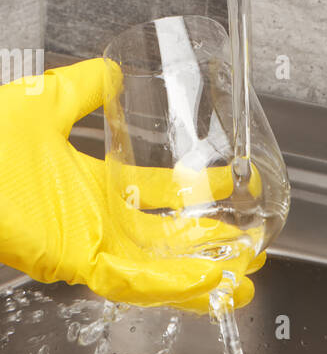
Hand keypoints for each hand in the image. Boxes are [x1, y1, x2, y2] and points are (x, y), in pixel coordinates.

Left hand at [0, 59, 264, 309]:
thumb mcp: (45, 103)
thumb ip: (82, 88)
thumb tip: (113, 68)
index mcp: (93, 185)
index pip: (157, 192)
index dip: (197, 190)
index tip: (235, 181)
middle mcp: (97, 220)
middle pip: (168, 238)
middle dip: (213, 243)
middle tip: (255, 239)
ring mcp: (91, 244)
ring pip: (159, 269)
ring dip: (203, 275)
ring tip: (245, 275)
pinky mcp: (79, 262)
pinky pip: (135, 282)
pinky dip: (173, 285)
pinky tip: (209, 282)